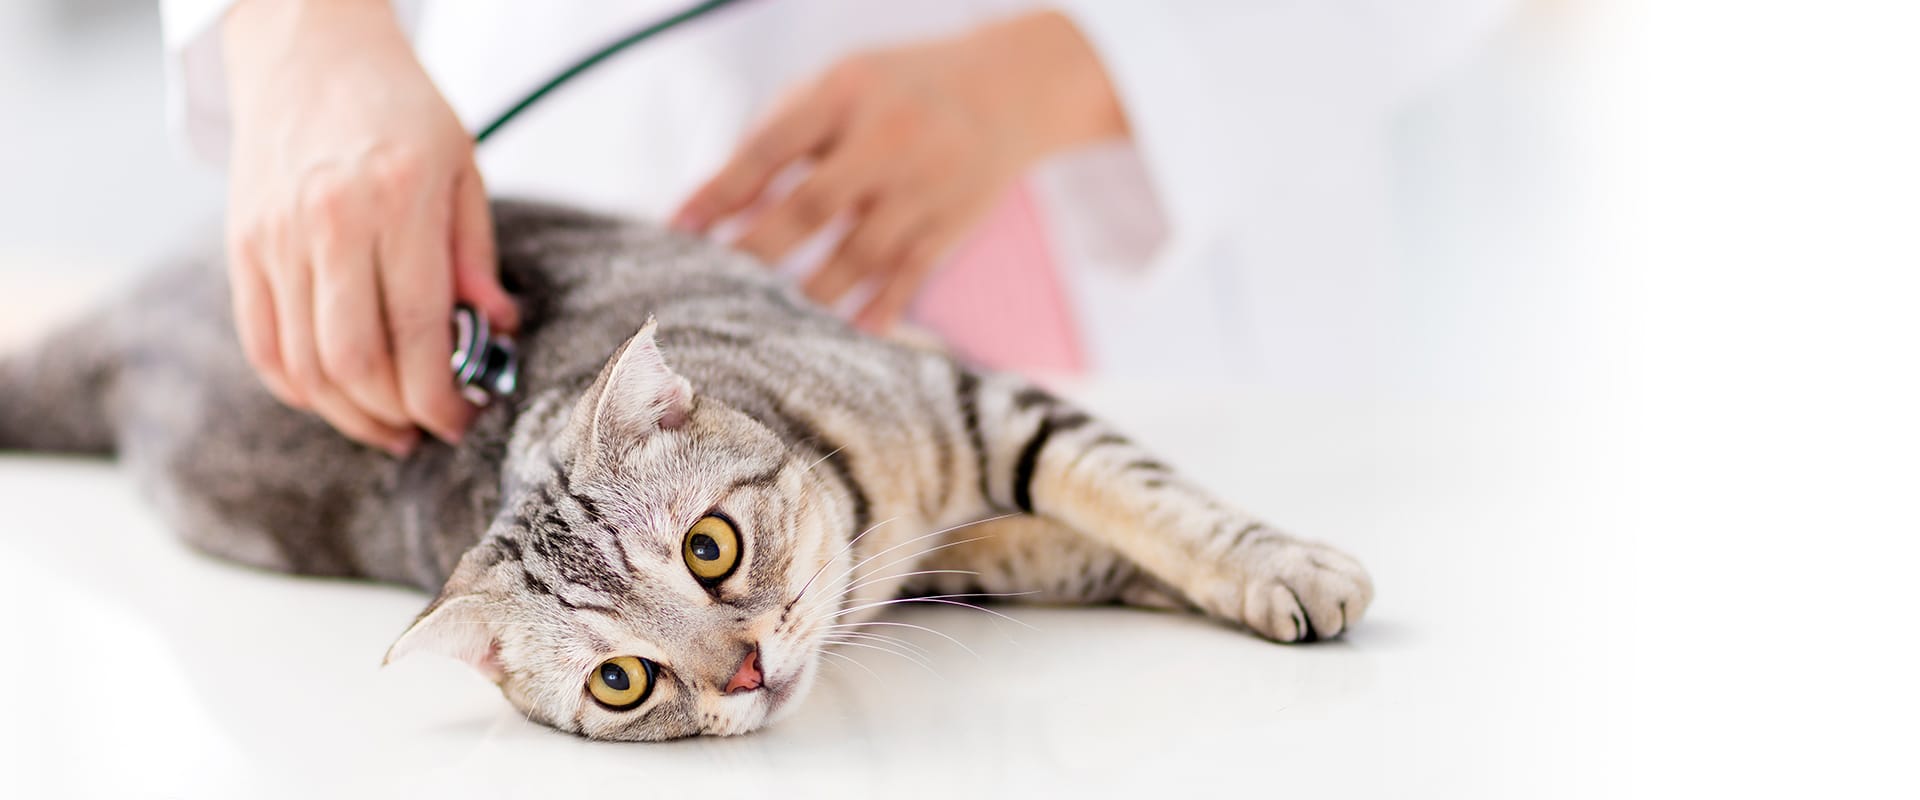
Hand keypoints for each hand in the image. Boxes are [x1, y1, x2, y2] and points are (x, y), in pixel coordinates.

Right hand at [221, 0, 517, 454]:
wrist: (309, 50)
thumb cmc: (398, 108)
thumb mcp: (462, 166)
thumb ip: (475, 254)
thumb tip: (494, 330)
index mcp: (397, 201)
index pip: (419, 328)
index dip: (440, 394)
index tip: (462, 419)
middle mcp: (329, 222)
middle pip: (356, 361)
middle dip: (399, 415)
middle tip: (432, 429)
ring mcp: (276, 237)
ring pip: (306, 365)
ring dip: (351, 414)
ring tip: (390, 426)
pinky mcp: (242, 246)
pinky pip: (262, 344)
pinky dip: (299, 387)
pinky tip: (336, 399)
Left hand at [673, 11, 1126, 331]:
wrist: (1010, 89)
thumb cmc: (897, 90)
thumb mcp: (841, 85)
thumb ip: (782, 133)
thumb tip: (718, 204)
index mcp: (847, 92)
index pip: (772, 147)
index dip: (721, 191)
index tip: (679, 231)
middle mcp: (888, 138)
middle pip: (811, 207)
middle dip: (755, 252)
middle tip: (710, 289)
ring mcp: (924, 186)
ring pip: (857, 256)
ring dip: (806, 293)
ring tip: (763, 323)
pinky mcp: (951, 225)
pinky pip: (906, 280)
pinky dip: (873, 313)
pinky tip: (838, 339)